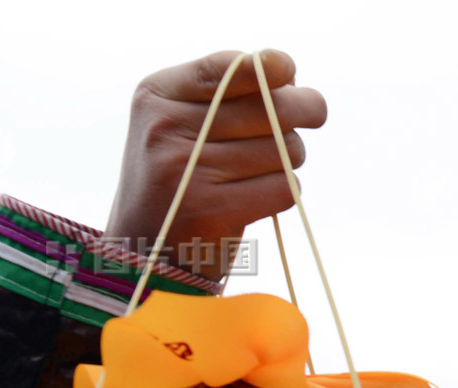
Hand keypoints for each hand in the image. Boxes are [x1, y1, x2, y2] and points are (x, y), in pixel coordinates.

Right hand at [105, 50, 326, 278]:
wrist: (144, 251)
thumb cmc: (180, 179)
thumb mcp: (181, 125)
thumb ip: (225, 95)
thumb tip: (287, 74)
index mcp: (156, 96)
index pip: (225, 67)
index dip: (267, 67)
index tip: (288, 69)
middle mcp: (165, 128)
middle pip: (270, 107)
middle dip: (302, 110)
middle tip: (313, 114)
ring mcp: (186, 169)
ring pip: (284, 149)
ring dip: (290, 160)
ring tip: (260, 171)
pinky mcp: (212, 209)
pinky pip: (284, 187)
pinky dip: (284, 192)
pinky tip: (258, 198)